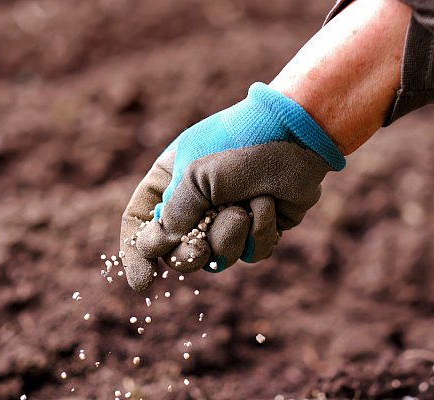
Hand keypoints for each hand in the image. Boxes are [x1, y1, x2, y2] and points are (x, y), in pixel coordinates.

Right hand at [119, 83, 344, 291]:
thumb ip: (174, 215)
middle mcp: (196, 203)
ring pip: (217, 257)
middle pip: (177, 252)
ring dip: (231, 235)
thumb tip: (157, 248)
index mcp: (170, 181)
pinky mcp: (259, 228)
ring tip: (244, 207)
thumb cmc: (240, 145)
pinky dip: (260, 232)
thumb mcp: (195, 175)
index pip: (140, 222)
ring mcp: (228, 218)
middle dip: (189, 255)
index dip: (137, 254)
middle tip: (199, 251)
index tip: (144, 282)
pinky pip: (251, 254)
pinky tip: (269, 204)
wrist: (297, 135)